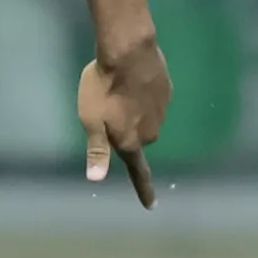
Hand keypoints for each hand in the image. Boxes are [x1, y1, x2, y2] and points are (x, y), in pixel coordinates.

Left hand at [78, 39, 170, 207]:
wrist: (129, 51)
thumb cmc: (102, 87)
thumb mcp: (90, 119)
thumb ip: (97, 150)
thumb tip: (96, 179)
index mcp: (130, 142)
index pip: (139, 172)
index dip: (144, 190)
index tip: (150, 205)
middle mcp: (151, 132)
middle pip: (135, 140)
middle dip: (122, 129)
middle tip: (104, 107)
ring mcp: (162, 113)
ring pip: (144, 119)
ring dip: (131, 110)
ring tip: (115, 89)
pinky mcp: (167, 93)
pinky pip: (152, 101)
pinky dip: (142, 96)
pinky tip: (131, 80)